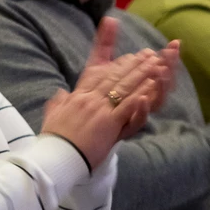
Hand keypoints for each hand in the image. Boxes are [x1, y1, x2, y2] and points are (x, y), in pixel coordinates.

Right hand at [41, 19, 176, 167]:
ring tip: (156, 63)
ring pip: (123, 87)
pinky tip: (151, 86)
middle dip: (133, 64)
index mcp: (77, 96)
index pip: (96, 74)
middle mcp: (89, 98)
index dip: (113, 63)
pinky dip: (140, 94)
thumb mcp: (53, 117)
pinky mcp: (108, 123)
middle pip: (114, 76)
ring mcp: (99, 110)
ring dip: (141, 74)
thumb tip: (61, 94)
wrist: (54, 156)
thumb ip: (58, 103)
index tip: (126, 55)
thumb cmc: (53, 140)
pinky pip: (127, 106)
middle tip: (148, 53)